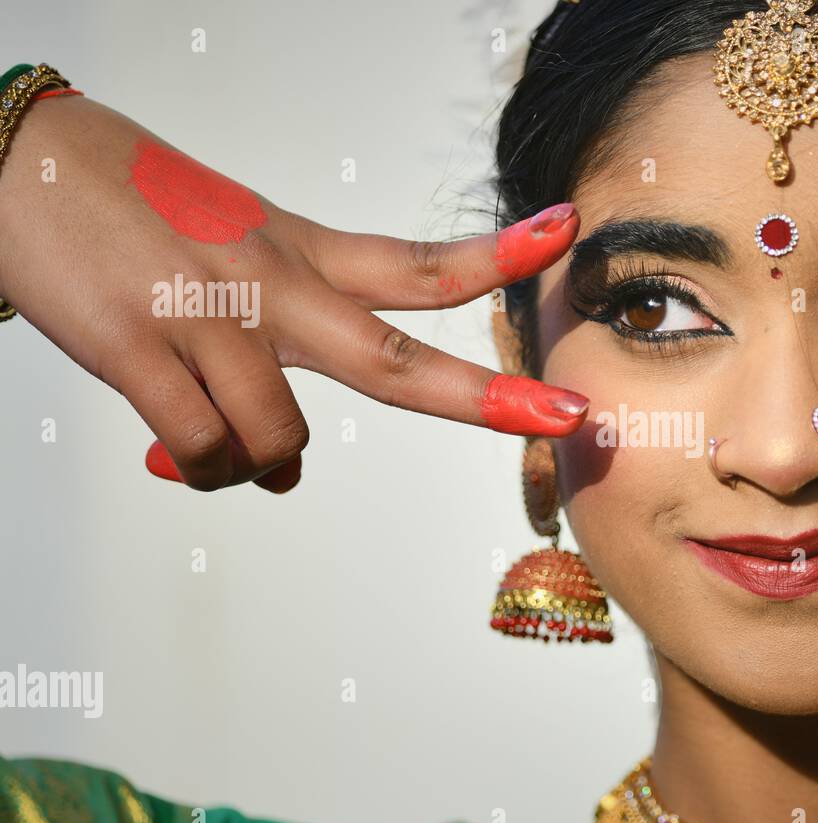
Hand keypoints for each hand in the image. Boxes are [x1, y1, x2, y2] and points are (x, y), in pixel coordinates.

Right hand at [0, 95, 587, 492]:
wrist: (14, 160)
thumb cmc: (132, 209)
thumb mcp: (231, 244)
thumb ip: (279, 341)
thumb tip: (284, 463)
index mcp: (298, 250)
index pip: (415, 261)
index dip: (496, 254)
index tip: (564, 233)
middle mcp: (270, 285)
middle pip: (394, 359)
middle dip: (485, 397)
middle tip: (564, 414)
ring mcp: (207, 318)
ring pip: (278, 442)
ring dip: (260, 467)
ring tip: (228, 451)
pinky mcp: (137, 347)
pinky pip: (201, 451)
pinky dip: (199, 469)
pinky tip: (173, 452)